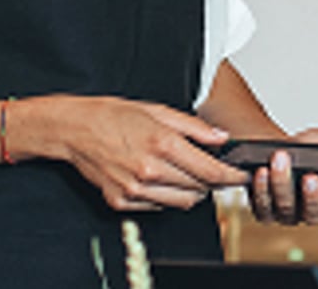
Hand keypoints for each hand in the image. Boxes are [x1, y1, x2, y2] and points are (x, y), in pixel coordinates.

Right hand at [19, 95, 249, 211]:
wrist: (75, 129)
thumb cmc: (115, 116)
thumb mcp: (159, 111)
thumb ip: (195, 128)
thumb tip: (222, 138)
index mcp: (163, 144)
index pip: (211, 171)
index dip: (232, 176)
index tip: (242, 176)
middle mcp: (150, 171)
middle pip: (200, 189)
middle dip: (213, 181)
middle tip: (213, 169)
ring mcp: (135, 190)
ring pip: (183, 202)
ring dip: (192, 191)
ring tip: (186, 172)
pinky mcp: (121, 201)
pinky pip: (159, 207)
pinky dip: (167, 196)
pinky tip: (161, 178)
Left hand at [247, 127, 317, 233]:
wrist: (276, 146)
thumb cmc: (307, 148)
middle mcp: (310, 211)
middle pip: (313, 215)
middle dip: (312, 197)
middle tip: (312, 177)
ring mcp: (287, 212)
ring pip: (285, 208)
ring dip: (282, 184)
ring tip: (280, 161)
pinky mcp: (264, 209)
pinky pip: (262, 206)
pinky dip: (260, 189)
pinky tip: (261, 172)